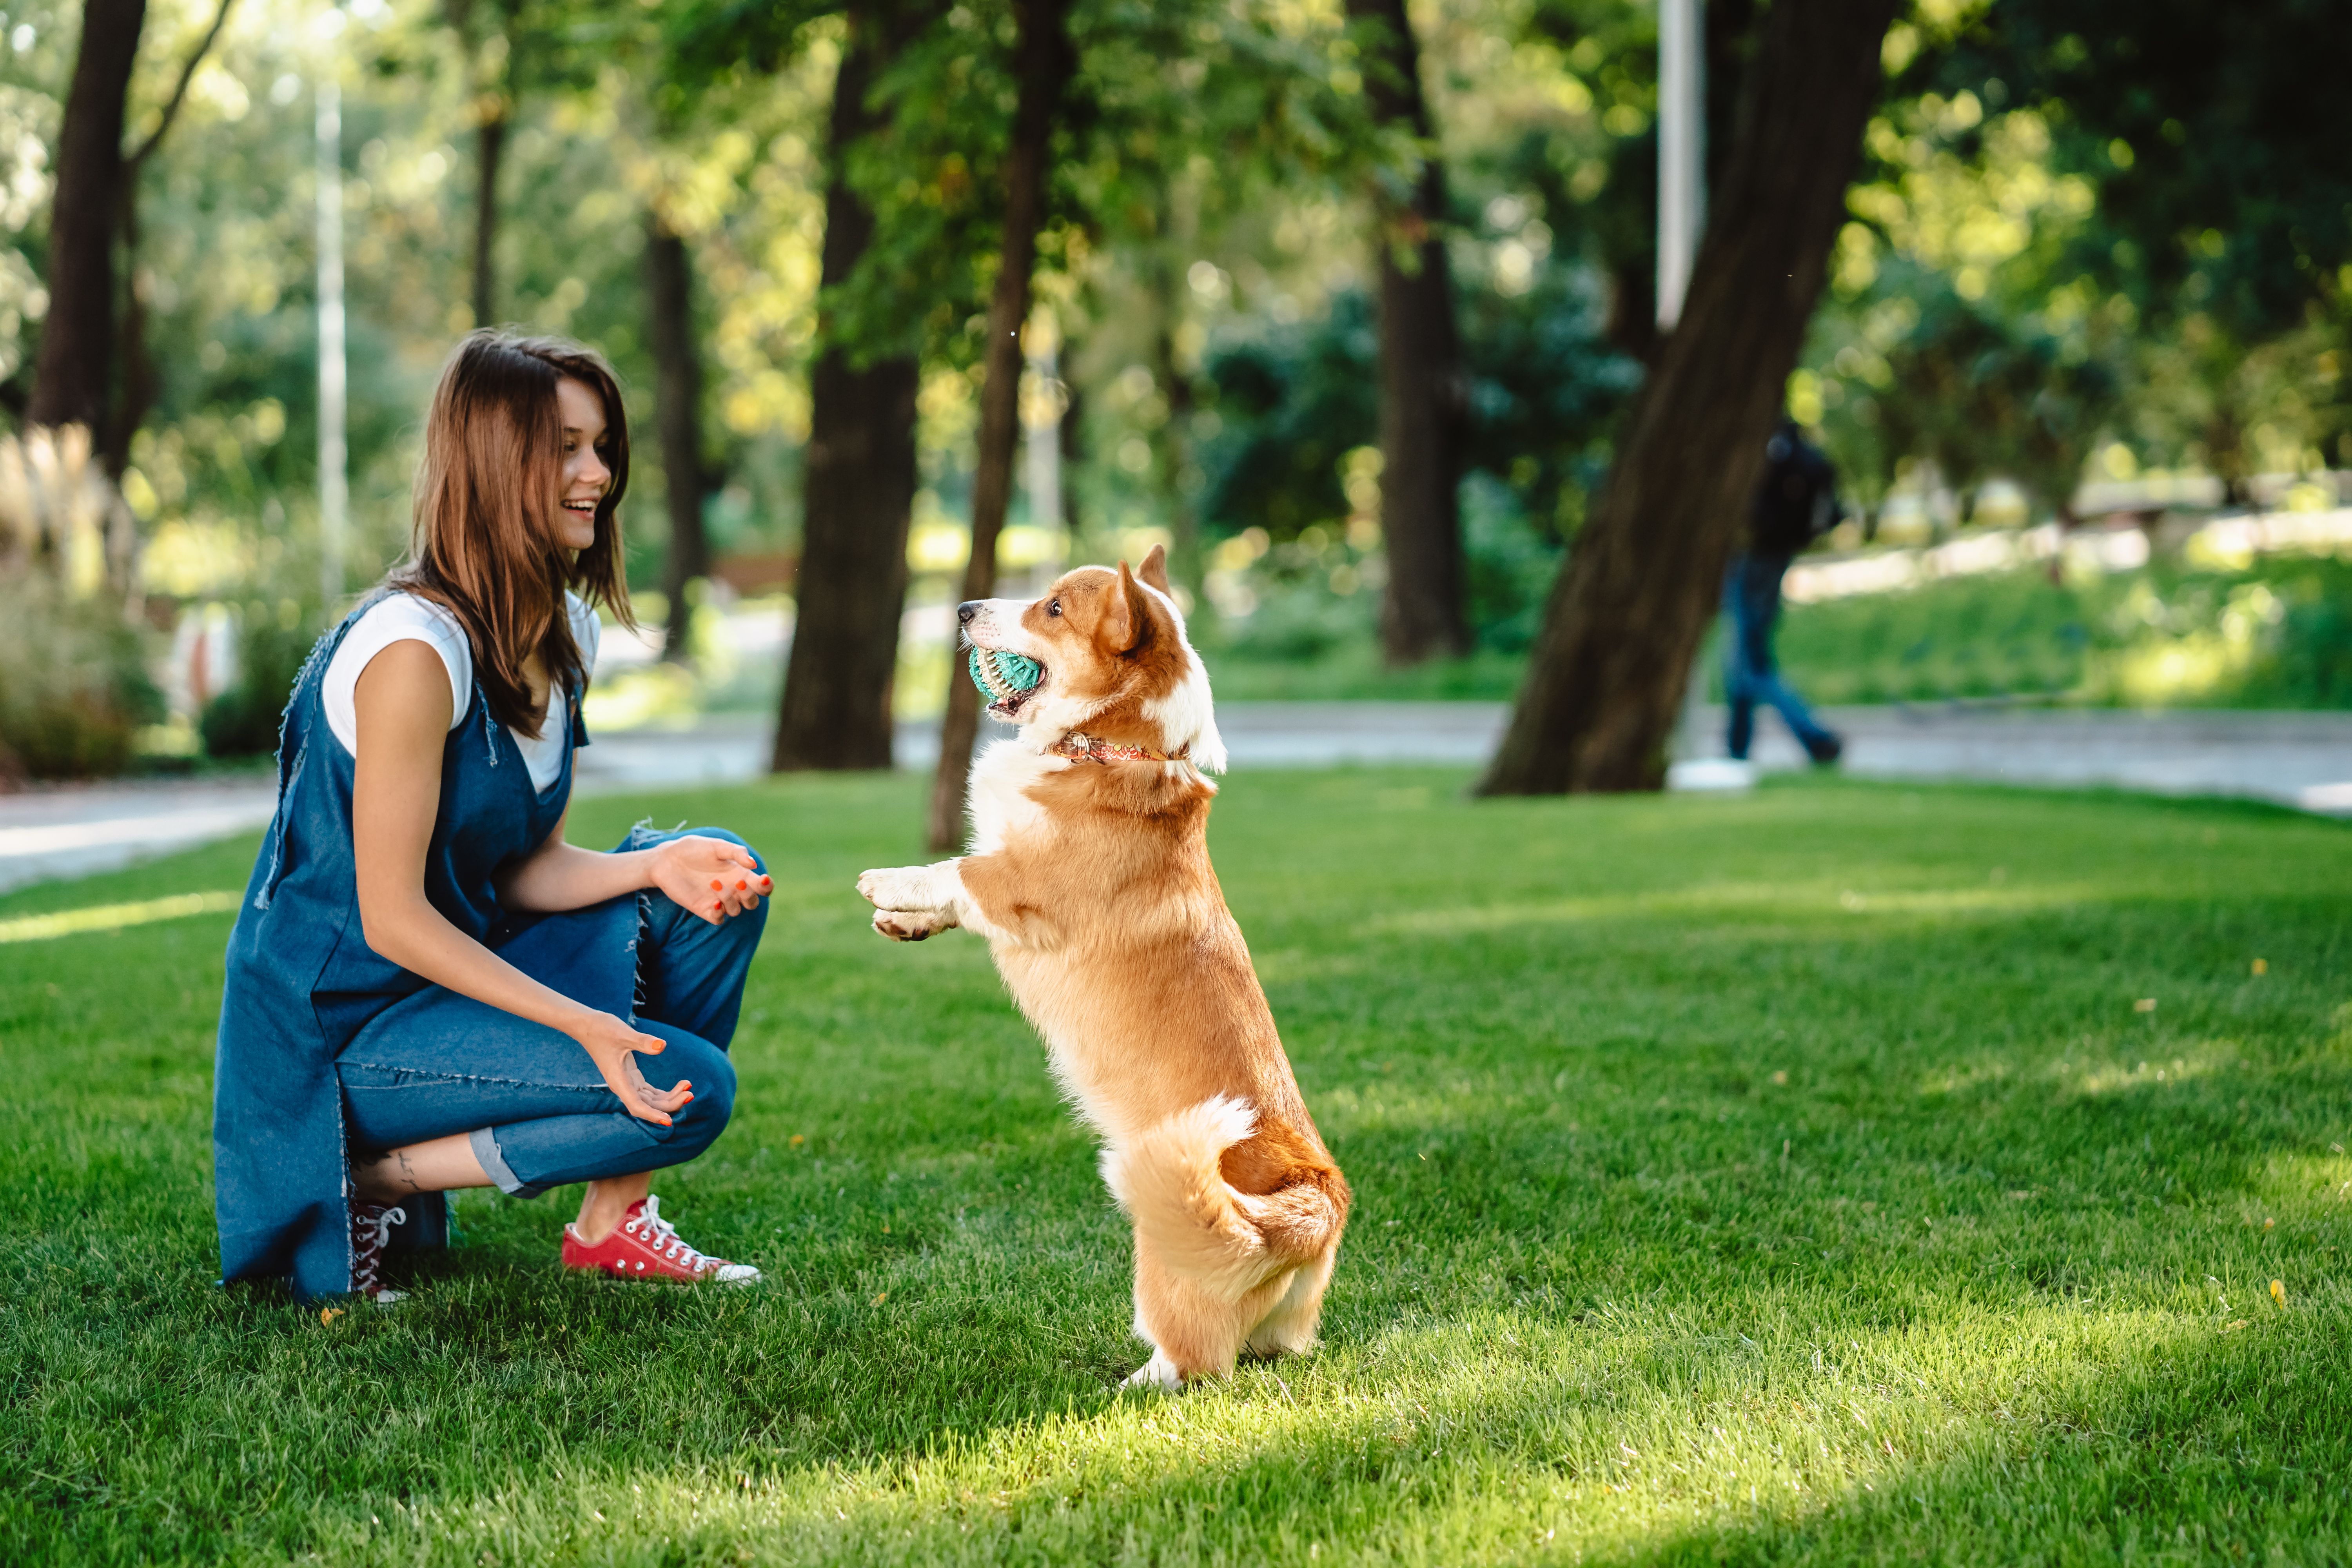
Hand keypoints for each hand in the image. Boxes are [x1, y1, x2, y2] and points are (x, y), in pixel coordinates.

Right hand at [571, 1010, 692, 1125]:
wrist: (588, 1026)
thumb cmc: (603, 1029)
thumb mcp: (624, 1034)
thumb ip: (642, 1041)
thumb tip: (662, 1046)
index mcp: (618, 1081)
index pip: (637, 1106)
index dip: (653, 1115)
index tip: (669, 1121)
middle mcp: (622, 1086)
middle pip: (648, 1105)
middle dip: (670, 1103)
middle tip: (690, 1093)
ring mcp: (627, 1083)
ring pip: (651, 1100)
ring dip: (670, 1098)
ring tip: (688, 1087)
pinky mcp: (631, 1077)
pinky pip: (650, 1092)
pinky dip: (665, 1092)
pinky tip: (680, 1086)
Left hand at [652, 835, 770, 924]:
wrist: (666, 859)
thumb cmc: (692, 849)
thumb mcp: (716, 846)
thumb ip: (736, 852)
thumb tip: (753, 864)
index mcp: (739, 873)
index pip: (761, 886)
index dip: (767, 886)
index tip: (763, 879)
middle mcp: (731, 889)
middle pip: (752, 902)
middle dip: (750, 896)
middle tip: (739, 883)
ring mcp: (718, 900)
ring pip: (736, 910)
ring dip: (730, 899)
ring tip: (714, 883)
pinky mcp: (704, 909)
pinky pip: (718, 919)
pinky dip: (719, 913)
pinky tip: (713, 902)